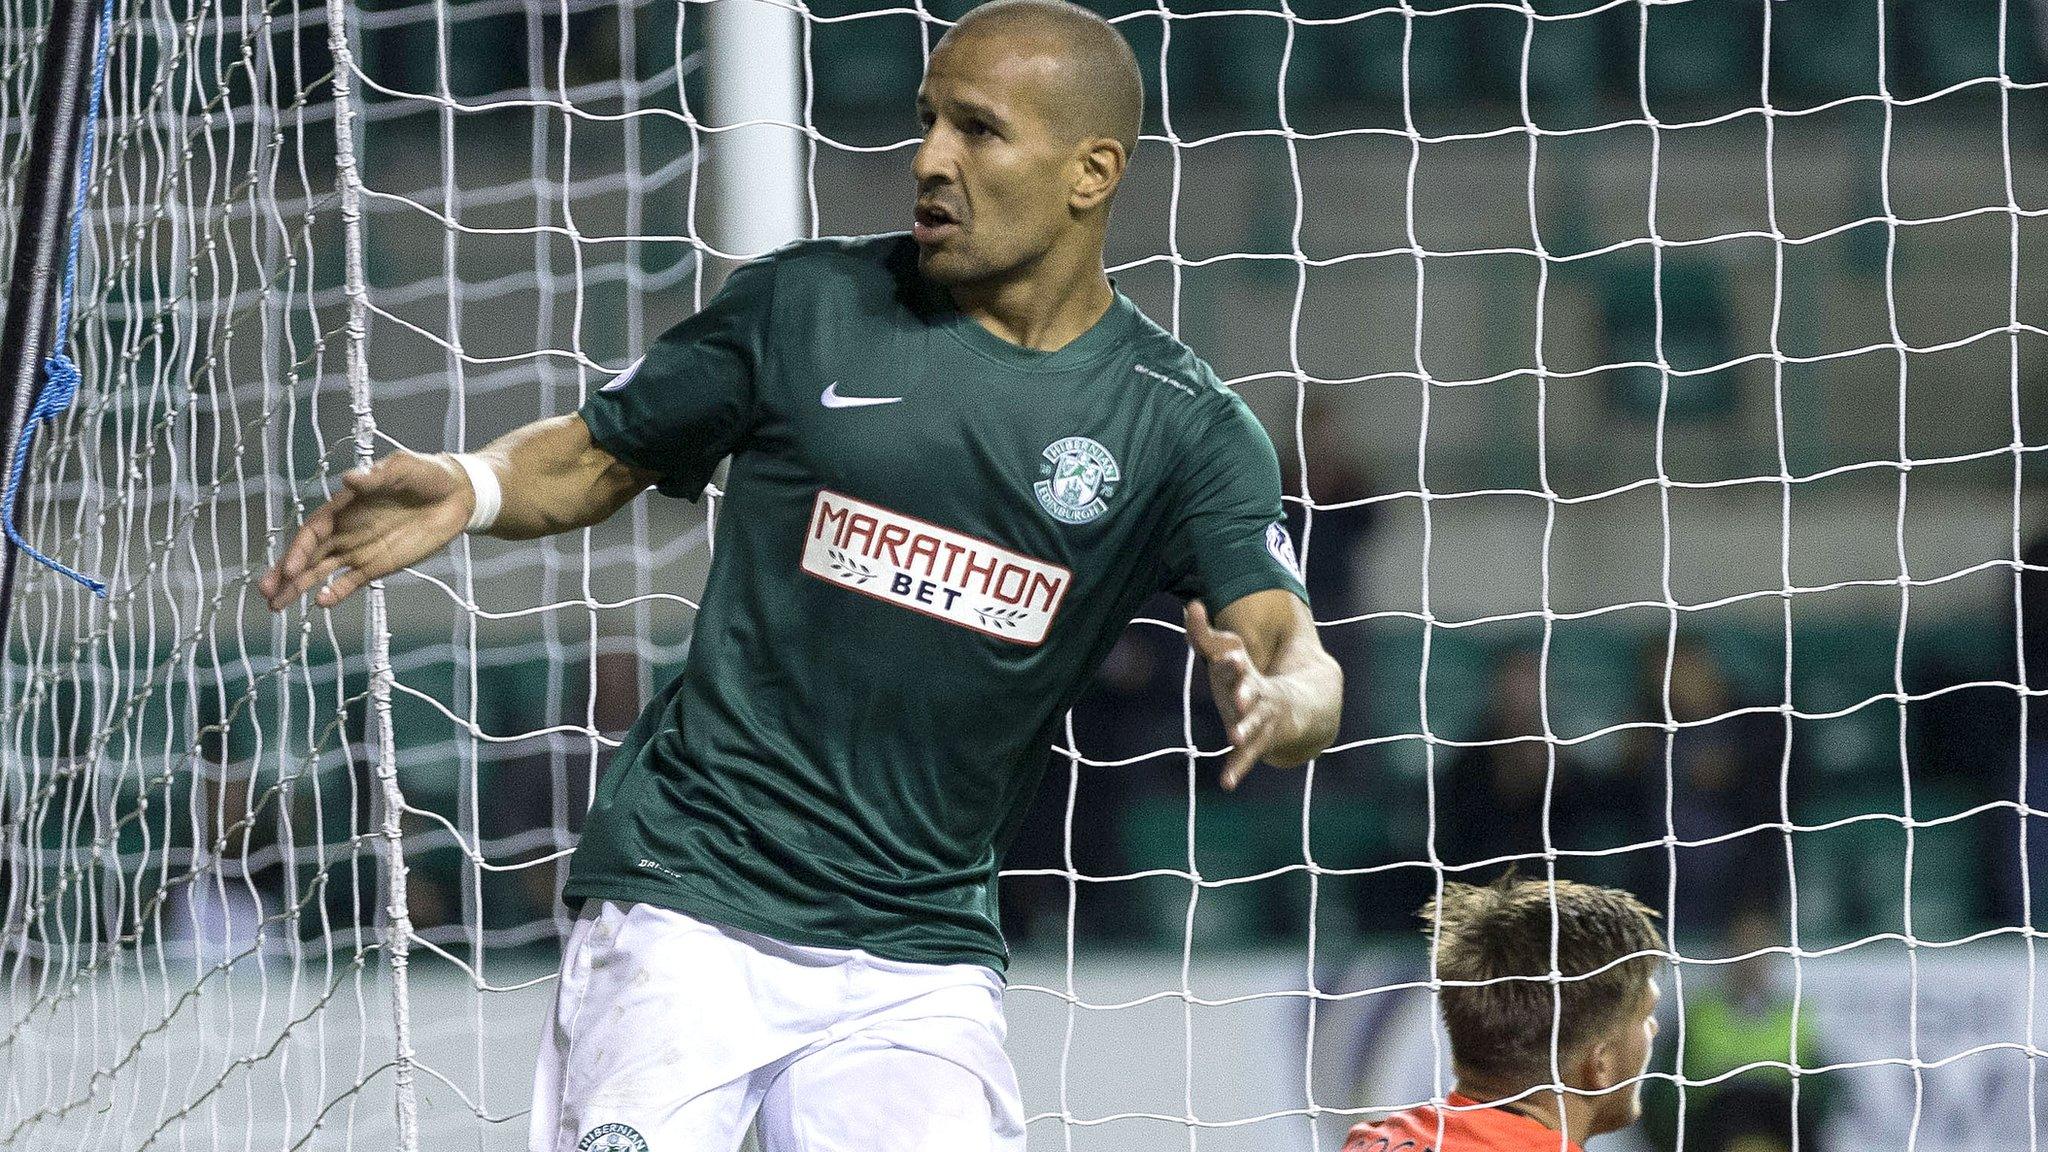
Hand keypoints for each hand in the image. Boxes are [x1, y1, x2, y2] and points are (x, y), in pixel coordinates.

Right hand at [259, 450, 473, 610]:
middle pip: (309, 555)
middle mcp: (345, 529)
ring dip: (300, 587)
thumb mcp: (403, 469)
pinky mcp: (378, 564)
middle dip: (286, 574)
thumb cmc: (426, 474)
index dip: (300, 549)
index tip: (291, 568)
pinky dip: (336, 592)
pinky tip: (321, 604)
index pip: (314, 531)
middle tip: (265, 593)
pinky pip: (351, 581)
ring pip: (322, 571)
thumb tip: (349, 479)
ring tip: (276, 606)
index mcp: (344, 506)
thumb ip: (376, 477)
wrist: (457, 494)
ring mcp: (359, 548)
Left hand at [1185, 599, 1293, 790]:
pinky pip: (1247, 758)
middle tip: (1239, 698)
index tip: (1229, 653)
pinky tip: (1226, 783)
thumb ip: (1203, 634)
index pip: (1237, 664)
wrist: (1293, 707)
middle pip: (1251, 693)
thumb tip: (1191, 604)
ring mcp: (1260, 720)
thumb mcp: (1225, 656)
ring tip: (1235, 735)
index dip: (1232, 661)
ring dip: (1245, 729)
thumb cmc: (1246, 678)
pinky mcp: (1260, 743)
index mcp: (1244, 672)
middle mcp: (1255, 695)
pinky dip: (1236, 769)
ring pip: (1254, 725)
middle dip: (1245, 693)